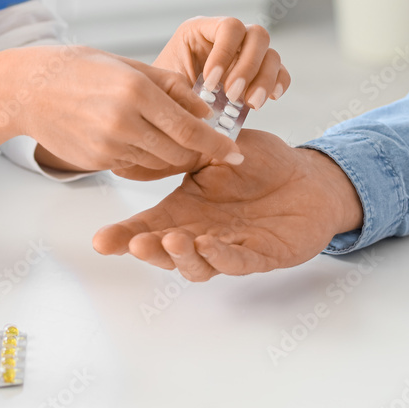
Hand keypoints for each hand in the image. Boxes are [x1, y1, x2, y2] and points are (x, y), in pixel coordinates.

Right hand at [11, 46, 242, 173]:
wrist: (28, 89)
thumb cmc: (81, 69)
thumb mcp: (130, 66)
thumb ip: (172, 87)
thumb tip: (206, 112)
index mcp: (136, 92)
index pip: (189, 128)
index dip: (217, 145)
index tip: (236, 154)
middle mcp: (123, 122)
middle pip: (179, 152)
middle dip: (196, 151)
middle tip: (207, 144)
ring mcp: (108, 146)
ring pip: (158, 162)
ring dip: (170, 153)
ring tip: (164, 133)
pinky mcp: (97, 162)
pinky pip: (135, 165)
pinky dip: (145, 156)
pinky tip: (135, 136)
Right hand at [93, 130, 363, 280]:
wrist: (308, 177)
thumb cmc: (263, 164)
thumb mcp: (221, 148)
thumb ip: (192, 150)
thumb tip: (156, 143)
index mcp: (187, 208)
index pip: (150, 225)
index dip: (124, 235)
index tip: (101, 241)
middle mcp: (203, 232)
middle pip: (167, 251)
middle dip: (149, 250)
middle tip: (134, 243)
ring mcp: (230, 247)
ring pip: (198, 264)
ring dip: (182, 257)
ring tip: (172, 240)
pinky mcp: (260, 255)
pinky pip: (237, 260)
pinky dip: (221, 256)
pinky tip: (208, 245)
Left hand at [154, 17, 289, 108]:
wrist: (171, 106)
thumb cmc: (165, 92)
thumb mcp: (168, 84)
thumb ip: (184, 88)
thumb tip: (203, 104)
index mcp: (203, 29)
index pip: (229, 27)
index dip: (225, 53)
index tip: (210, 82)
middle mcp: (230, 37)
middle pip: (257, 35)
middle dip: (248, 67)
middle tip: (233, 94)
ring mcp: (248, 53)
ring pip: (272, 55)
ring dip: (264, 80)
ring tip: (250, 104)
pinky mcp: (261, 73)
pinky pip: (281, 72)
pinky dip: (279, 84)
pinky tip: (270, 99)